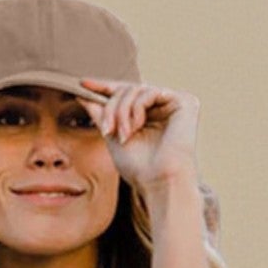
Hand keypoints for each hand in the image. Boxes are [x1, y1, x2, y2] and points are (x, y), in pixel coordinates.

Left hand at [79, 76, 199, 189]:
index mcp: (149, 115)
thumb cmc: (139, 169)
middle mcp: (163, 107)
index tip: (84, 84)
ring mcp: (174, 104)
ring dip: (122, 111)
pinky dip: (137, 107)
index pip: (126, 95)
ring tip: (123, 135)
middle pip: (128, 89)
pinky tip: (137, 126)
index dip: (104, 87)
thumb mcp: (113, 137)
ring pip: (136, 89)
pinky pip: (151, 91)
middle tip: (106, 129)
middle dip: (112, 108)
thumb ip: (101, 115)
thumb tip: (82, 93)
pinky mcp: (185, 102)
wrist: (160, 183)